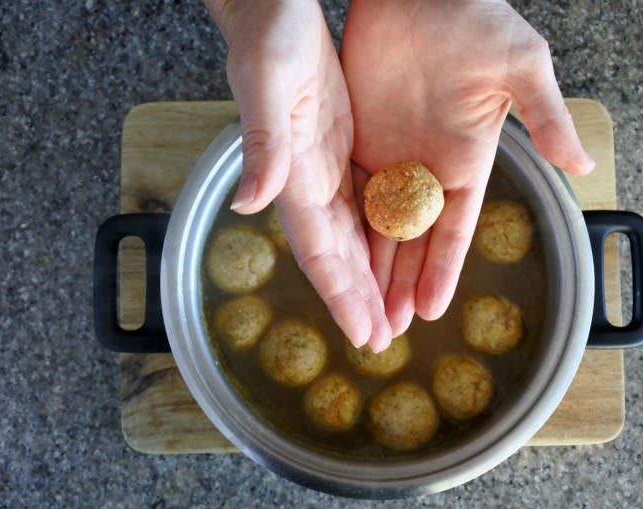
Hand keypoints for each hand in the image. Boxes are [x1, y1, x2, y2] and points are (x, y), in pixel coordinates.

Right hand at [204, 0, 391, 349]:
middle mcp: (309, 179)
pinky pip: (364, 201)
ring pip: (352, 233)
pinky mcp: (342, 147)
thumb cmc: (268, 36)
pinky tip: (392, 253)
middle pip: (337, 253)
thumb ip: (263, 143)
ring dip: (369, 274)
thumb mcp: (269, 82)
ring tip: (390, 312)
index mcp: (293, 173)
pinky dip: (377, 233)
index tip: (361, 332)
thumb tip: (250, 203)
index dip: (339, 294)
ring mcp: (327, 165)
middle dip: (358, 298)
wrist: (275, 6)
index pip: (318, 249)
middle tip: (382, 340)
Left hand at [341, 0, 594, 335]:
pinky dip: (343, 226)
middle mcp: (428, 169)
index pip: (454, 229)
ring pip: (376, 225)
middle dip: (400, 283)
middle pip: (412, 239)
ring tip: (360, 308)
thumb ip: (546, 116)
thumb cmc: (475, 19)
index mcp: (467, 161)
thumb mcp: (521, 66)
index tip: (429, 308)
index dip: (442, 268)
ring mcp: (391, 157)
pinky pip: (348, 192)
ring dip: (369, 266)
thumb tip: (584, 164)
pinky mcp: (358, 140)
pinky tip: (335, 258)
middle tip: (387, 329)